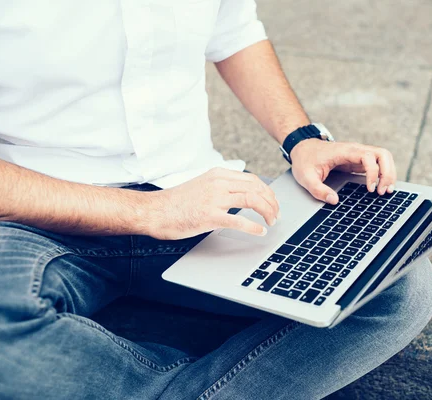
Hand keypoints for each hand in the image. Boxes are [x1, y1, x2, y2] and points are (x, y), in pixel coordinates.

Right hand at [143, 168, 279, 239]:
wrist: (155, 211)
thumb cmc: (176, 202)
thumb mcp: (202, 185)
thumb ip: (221, 188)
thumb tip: (242, 196)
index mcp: (218, 174)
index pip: (252, 179)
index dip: (267, 191)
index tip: (273, 202)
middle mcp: (218, 183)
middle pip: (257, 188)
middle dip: (272, 202)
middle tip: (277, 214)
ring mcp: (214, 198)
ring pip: (252, 200)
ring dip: (267, 211)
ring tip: (272, 221)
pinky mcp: (209, 215)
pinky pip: (239, 220)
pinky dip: (254, 226)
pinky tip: (260, 231)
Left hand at [290, 139, 396, 203]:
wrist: (303, 148)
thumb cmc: (305, 160)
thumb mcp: (306, 177)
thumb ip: (318, 190)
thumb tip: (334, 201)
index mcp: (344, 151)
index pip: (368, 156)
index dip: (373, 173)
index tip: (370, 189)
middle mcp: (355, 150)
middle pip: (383, 154)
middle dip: (387, 173)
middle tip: (383, 191)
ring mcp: (358, 154)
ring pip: (384, 157)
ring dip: (389, 173)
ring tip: (387, 190)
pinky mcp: (359, 160)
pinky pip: (378, 163)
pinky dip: (384, 173)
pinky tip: (382, 186)